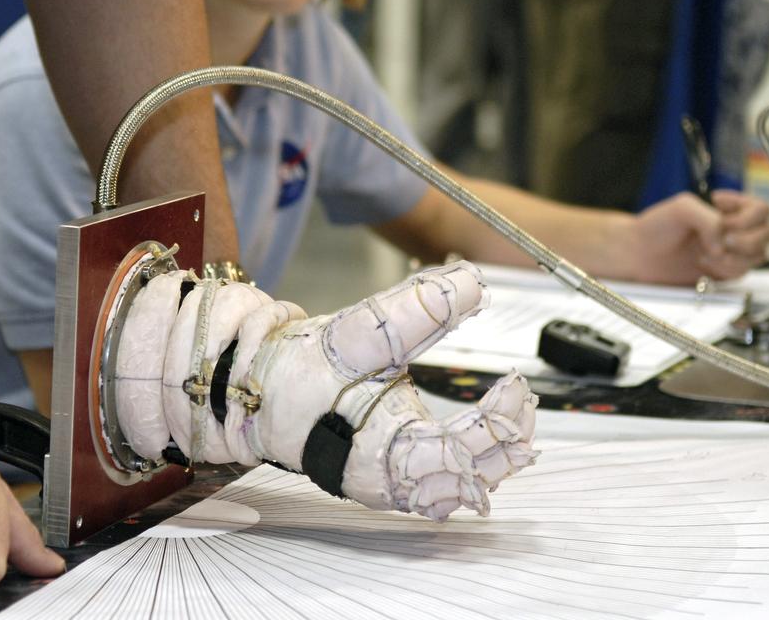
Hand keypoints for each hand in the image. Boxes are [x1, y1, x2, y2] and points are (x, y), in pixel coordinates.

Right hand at [114, 261, 537, 521]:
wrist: (248, 391)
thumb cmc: (294, 371)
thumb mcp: (354, 334)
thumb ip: (414, 310)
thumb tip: (470, 281)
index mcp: (386, 453)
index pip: (466, 453)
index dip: (501, 421)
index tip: (515, 381)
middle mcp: (394, 479)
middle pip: (475, 479)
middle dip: (508, 440)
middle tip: (520, 397)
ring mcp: (392, 482)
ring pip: (463, 486)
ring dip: (494, 454)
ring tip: (510, 412)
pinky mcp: (388, 473)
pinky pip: (442, 483)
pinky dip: (469, 463)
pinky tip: (482, 437)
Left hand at [626, 190, 768, 283]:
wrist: (639, 254)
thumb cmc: (657, 226)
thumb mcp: (683, 208)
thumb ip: (710, 219)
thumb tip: (726, 241)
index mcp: (729, 211)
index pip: (762, 209)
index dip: (747, 210)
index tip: (719, 206)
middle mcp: (735, 231)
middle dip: (745, 235)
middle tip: (721, 236)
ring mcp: (732, 253)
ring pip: (759, 255)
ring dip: (735, 254)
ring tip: (707, 251)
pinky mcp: (725, 273)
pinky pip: (742, 272)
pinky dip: (725, 268)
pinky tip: (703, 263)